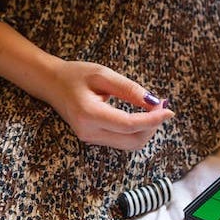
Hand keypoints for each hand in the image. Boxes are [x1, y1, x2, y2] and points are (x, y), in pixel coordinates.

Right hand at [41, 61, 174, 150]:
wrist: (50, 84)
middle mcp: (89, 132)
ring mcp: (91, 139)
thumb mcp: (102, 74)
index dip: (152, 120)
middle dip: (152, 126)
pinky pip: (123, 141)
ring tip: (153, 109)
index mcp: (89, 114)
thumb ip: (128, 89)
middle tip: (161, 106)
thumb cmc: (75, 75)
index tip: (169, 110)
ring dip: (147, 130)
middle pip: (133, 140)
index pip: (129, 125)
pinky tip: (142, 116)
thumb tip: (153, 102)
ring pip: (130, 144)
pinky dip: (137, 131)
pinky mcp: (94, 139)